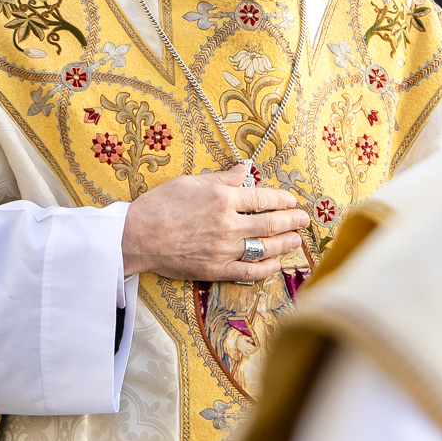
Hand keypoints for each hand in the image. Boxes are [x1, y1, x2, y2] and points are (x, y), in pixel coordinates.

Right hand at [121, 162, 310, 281]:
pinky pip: (249, 271)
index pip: (263, 198)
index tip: (291, 200)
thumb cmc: (159, 205)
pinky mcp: (216, 269)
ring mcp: (224, 248)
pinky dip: (266, 269)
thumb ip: (221, 178)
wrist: (137, 236)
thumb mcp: (190, 182)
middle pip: (270, 223)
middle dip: (292, 220)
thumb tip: (244, 169)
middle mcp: (228, 224)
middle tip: (303, 219)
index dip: (282, 199)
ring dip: (286, 243)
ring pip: (265, 247)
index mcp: (223, 198)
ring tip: (297, 240)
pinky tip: (277, 264)